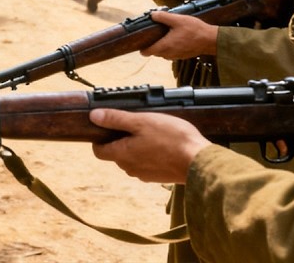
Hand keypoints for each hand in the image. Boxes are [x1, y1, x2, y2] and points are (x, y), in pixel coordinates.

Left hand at [90, 109, 211, 183]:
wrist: (199, 162)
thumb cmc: (171, 139)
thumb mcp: (141, 121)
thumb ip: (116, 119)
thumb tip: (94, 116)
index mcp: (122, 155)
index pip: (99, 151)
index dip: (100, 138)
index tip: (108, 126)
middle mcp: (130, 168)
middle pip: (116, 153)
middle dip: (121, 139)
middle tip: (136, 124)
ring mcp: (145, 174)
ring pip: (132, 159)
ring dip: (137, 147)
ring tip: (153, 133)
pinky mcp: (159, 177)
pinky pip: (147, 164)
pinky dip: (150, 155)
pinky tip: (164, 145)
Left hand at [140, 10, 217, 58]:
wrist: (211, 40)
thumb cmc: (195, 30)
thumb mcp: (177, 20)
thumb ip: (163, 17)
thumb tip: (152, 15)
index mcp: (165, 46)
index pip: (147, 52)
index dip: (142, 48)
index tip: (140, 43)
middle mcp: (169, 54)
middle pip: (155, 52)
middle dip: (152, 45)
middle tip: (154, 34)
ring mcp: (176, 56)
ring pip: (163, 53)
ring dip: (162, 46)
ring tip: (165, 35)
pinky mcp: (183, 56)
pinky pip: (172, 53)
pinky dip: (170, 48)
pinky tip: (175, 38)